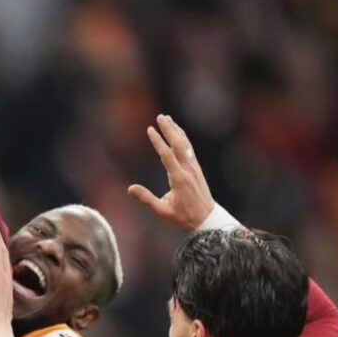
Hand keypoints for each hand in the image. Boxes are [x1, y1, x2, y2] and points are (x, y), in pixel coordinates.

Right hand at [128, 114, 215, 230]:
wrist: (207, 219)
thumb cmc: (184, 217)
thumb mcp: (163, 212)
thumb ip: (147, 199)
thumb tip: (130, 188)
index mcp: (179, 179)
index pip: (167, 155)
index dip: (158, 141)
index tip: (150, 129)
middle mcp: (188, 170)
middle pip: (178, 145)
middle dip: (168, 129)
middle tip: (160, 117)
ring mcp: (194, 168)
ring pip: (184, 144)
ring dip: (176, 130)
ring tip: (168, 119)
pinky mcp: (196, 169)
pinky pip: (189, 149)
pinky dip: (183, 138)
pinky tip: (178, 133)